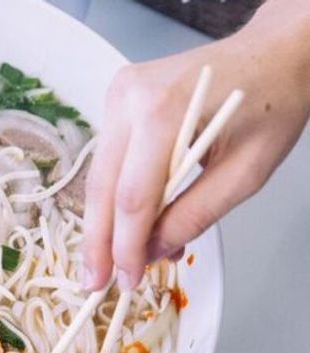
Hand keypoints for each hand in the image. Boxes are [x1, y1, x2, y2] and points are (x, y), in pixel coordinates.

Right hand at [82, 0, 309, 289]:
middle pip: (103, 187)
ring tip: (109, 263)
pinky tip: (125, 224)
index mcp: (162, 112)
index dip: (125, 246)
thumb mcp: (247, 173)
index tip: (125, 282)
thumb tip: (152, 253)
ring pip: (100, 175)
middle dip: (99, 241)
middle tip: (94, 283)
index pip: (132, 196)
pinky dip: (116, 194)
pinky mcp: (116, 99)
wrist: (274, 53)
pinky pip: (109, 158)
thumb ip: (195, 215)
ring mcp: (117, 96)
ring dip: (105, 222)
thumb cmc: (272, 105)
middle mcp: (127, 100)